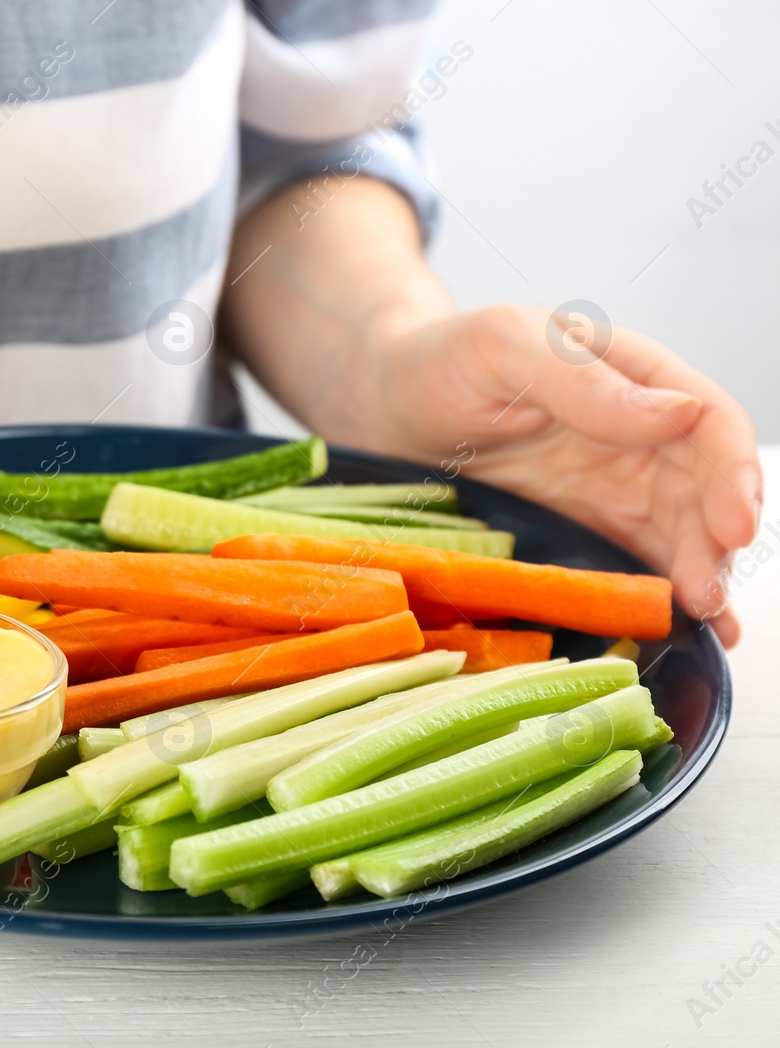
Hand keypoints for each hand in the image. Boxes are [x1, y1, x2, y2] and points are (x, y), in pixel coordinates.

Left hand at [349, 304, 759, 646]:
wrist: (383, 409)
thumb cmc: (440, 362)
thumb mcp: (503, 347)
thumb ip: (582, 379)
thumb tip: (675, 414)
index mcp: (633, 376)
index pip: (709, 424)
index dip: (732, 475)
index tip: (733, 525)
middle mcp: (637, 436)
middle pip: (705, 492)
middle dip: (717, 544)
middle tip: (706, 594)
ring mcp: (612, 489)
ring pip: (682, 536)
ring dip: (703, 578)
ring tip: (706, 621)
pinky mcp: (581, 533)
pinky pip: (634, 565)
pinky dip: (664, 597)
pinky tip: (686, 631)